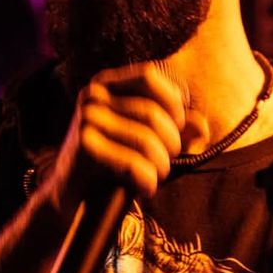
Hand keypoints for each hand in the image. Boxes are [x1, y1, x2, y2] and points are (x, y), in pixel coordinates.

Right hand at [45, 63, 184, 214]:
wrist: (71, 197)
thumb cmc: (112, 163)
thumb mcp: (143, 138)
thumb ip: (174, 127)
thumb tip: (202, 127)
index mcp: (105, 84)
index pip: (150, 75)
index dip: (172, 101)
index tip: (175, 127)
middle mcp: (92, 96)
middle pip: (153, 113)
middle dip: (171, 143)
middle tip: (165, 162)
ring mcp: (85, 120)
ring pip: (147, 139)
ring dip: (161, 165)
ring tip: (155, 176)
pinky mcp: (84, 148)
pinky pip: (133, 163)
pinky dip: (147, 180)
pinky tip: (144, 188)